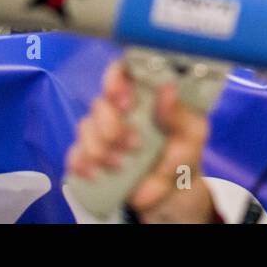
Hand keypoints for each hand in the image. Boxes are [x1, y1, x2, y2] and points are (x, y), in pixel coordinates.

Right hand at [65, 60, 214, 222]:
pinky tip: (97, 175)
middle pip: (99, 103)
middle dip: (110, 124)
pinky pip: (75, 155)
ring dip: (100, 148)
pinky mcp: (91, 156)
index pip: (122, 72)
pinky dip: (83, 164)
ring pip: (85, 128)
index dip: (116, 79)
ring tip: (122, 165)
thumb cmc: (183, 153)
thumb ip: (179, 114)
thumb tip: (167, 88)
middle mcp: (120, 109)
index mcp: (143, 95)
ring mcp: (103, 132)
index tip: (125, 100)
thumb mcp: (191, 134)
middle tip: (133, 144)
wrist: (171, 193)